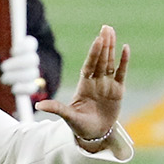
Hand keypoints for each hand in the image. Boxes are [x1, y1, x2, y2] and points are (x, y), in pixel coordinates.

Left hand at [0, 35, 42, 99]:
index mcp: (20, 48)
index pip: (31, 43)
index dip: (25, 46)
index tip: (12, 51)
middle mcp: (28, 60)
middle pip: (33, 59)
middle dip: (19, 63)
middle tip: (3, 67)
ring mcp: (29, 74)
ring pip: (33, 74)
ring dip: (18, 76)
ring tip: (3, 79)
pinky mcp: (27, 88)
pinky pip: (32, 88)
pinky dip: (24, 88)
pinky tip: (13, 89)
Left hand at [37, 24, 129, 149]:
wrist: (95, 135)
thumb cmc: (80, 126)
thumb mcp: (68, 117)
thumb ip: (56, 108)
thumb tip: (38, 106)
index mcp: (84, 85)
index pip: (90, 65)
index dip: (94, 53)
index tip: (97, 40)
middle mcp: (96, 81)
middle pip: (100, 59)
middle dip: (103, 44)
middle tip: (106, 28)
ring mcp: (107, 85)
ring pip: (110, 62)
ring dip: (111, 48)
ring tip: (112, 32)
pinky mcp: (118, 91)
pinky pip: (121, 73)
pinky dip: (123, 62)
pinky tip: (125, 48)